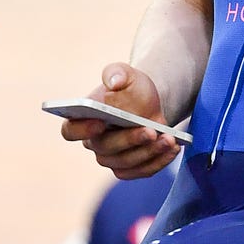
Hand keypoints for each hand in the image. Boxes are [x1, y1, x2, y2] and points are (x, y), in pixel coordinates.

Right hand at [60, 62, 179, 179]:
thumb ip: (116, 72)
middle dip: (129, 141)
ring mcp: (111, 158)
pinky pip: (142, 171)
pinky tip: (172, 148)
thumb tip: (114, 82)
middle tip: (150, 131)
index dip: (82, 130)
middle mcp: (93, 142)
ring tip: (168, 139)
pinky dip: (159, 161)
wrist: (148, 102)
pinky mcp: (130, 168)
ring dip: (148, 152)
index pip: (70, 131)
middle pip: (105, 149)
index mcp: (83, 118)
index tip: (99, 122)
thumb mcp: (125, 73)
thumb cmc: (130, 87)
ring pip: (125, 163)